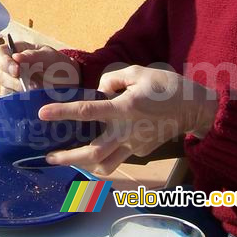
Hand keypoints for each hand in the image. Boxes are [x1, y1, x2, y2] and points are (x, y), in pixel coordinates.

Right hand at [0, 40, 79, 94]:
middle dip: (15, 82)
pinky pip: (12, 102)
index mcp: (17, 52)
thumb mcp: (50, 57)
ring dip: (21, 93)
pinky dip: (21, 102)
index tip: (17, 70)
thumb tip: (15, 57)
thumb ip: (34, 56)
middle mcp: (11, 68)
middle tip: (32, 87)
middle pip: (0, 75)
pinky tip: (33, 101)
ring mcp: (13, 85)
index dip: (3, 61)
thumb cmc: (59, 65)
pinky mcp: (16, 98)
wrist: (71, 83)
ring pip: (6, 90)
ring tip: (38, 92)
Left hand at [39, 65, 217, 174]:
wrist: (194, 108)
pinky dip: (105, 155)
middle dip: (68, 158)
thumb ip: (112, 80)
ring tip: (68, 159)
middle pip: (93, 153)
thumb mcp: (138, 71)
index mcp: (125, 108)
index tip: (42, 114)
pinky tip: (96, 146)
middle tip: (48, 158)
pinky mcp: (141, 151)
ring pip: (106, 165)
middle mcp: (127, 131)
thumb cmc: (166, 86)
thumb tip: (97, 91)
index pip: (87, 112)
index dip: (63, 112)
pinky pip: (119, 157)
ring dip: (84, 165)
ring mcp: (135, 145)